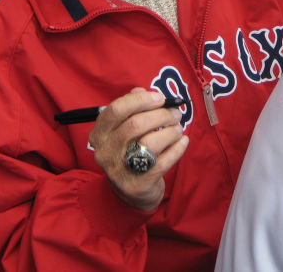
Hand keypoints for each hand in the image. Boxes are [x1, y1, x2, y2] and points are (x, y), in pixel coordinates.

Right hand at [88, 88, 188, 211]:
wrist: (130, 192)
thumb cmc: (129, 152)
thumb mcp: (123, 130)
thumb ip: (131, 109)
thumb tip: (141, 90)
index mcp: (99, 134)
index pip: (117, 109)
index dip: (141, 100)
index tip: (160, 98)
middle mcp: (105, 152)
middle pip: (135, 125)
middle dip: (161, 115)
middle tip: (175, 113)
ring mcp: (120, 169)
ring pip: (150, 143)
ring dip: (170, 131)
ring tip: (177, 128)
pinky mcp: (138, 184)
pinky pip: (163, 161)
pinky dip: (177, 149)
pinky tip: (182, 141)